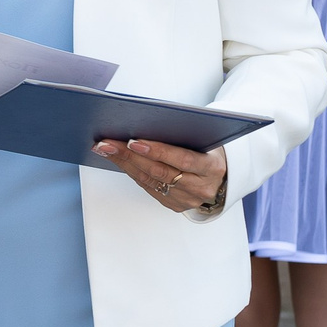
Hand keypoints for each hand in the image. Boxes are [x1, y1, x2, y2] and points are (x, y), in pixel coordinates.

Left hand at [95, 137, 227, 212]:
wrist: (222, 177)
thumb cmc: (208, 150)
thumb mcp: (204, 140)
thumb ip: (182, 134)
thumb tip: (143, 121)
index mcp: (212, 168)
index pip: (183, 160)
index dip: (157, 151)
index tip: (133, 141)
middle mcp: (201, 187)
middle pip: (160, 172)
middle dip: (130, 156)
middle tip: (107, 143)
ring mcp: (188, 199)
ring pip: (150, 181)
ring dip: (124, 163)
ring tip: (105, 149)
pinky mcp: (176, 205)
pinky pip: (149, 188)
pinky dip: (132, 172)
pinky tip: (118, 160)